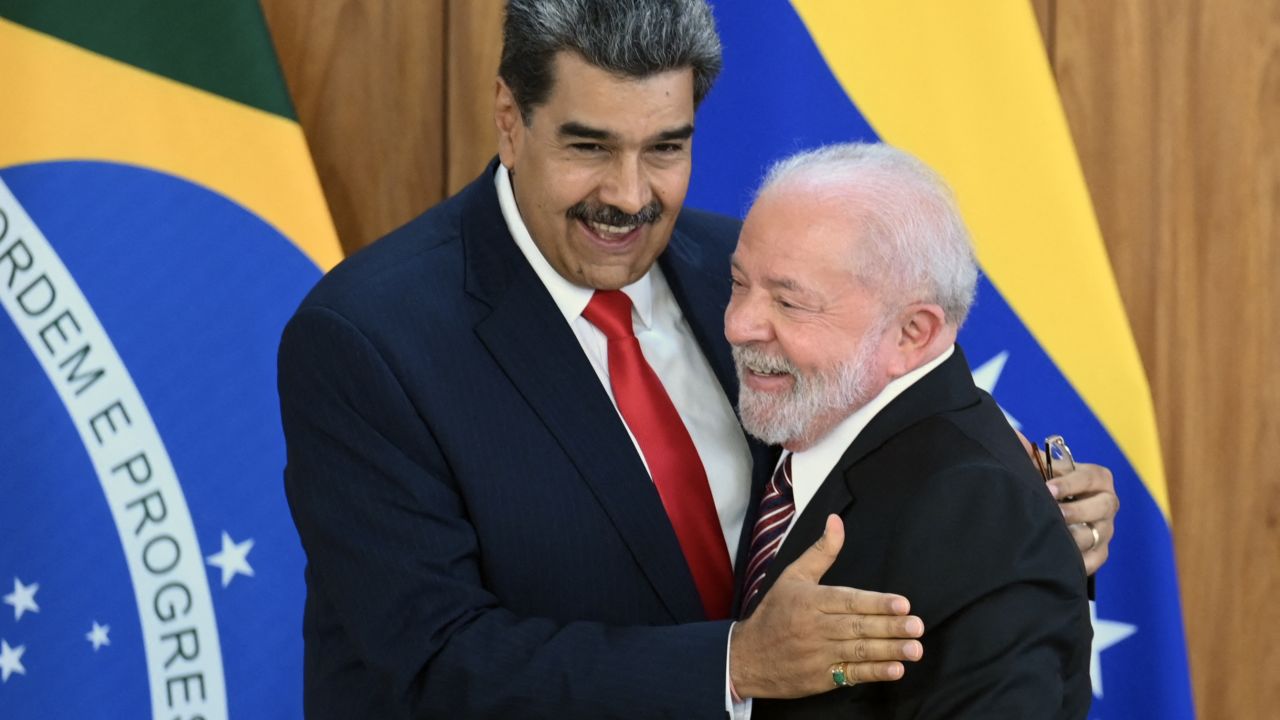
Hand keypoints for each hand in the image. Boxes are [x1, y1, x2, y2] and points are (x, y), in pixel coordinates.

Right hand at [729, 515, 923, 698]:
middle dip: (890, 627)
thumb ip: (821, 551)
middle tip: (916, 626)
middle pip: (857, 626)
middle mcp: (814, 627)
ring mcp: (818, 655)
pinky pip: (851, 675)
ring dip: (889, 651)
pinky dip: (873, 673)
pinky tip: (895, 669)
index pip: (848, 601)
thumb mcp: (793, 576)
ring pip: (858, 651)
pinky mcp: (820, 678)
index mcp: (810, 600)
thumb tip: (837, 521)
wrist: (746, 657)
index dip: (876, 603)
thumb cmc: (774, 612)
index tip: (902, 604)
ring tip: (914, 649)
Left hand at [1013, 430, 1117, 575]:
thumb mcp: (1045, 469)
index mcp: (1097, 478)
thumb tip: (1015, 438)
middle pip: (1101, 507)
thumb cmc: (1052, 484)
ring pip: (1094, 536)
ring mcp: (1106, 528)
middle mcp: (1107, 502)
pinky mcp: (1101, 551)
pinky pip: (1094, 559)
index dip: (1068, 483)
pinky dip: (1078, 561)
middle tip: (1054, 515)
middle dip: (1075, 511)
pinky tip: (1058, 558)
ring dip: (1072, 538)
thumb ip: (1032, 456)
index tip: (1047, 489)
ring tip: (1051, 537)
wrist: (1060, 509)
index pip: (1089, 478)